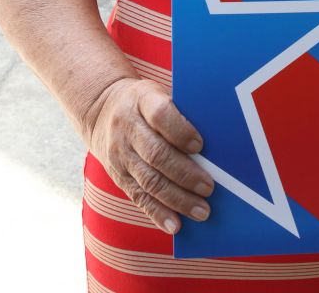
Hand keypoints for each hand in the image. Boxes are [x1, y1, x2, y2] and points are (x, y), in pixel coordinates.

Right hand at [86, 77, 213, 232]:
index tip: (200, 145)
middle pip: (156, 153)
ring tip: (201, 211)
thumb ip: (180, 111)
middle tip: (209, 188)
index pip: (160, 115)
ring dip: (177, 199)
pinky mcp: (118, 175)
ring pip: (149, 180)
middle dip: (185, 174)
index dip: (180, 131)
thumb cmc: (144, 102)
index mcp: (142, 100)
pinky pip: (138, 197)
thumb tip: (217, 138)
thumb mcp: (157, 93)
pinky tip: (175, 225)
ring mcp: (120, 153)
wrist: (101, 110)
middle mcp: (128, 127)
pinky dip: (158, 213)